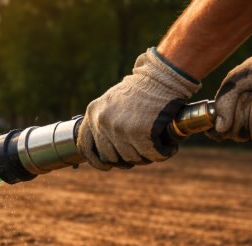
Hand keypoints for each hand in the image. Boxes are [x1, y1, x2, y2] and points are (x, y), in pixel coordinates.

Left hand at [77, 48, 199, 170]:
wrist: (162, 75)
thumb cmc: (142, 88)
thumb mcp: (112, 100)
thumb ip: (105, 120)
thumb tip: (106, 151)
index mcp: (93, 113)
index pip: (85, 146)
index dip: (96, 160)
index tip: (107, 165)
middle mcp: (102, 122)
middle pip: (111, 156)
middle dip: (127, 159)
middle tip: (141, 151)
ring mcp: (120, 129)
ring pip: (131, 158)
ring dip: (146, 156)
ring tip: (156, 145)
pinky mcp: (140, 134)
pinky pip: (151, 155)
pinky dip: (162, 153)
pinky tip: (167, 148)